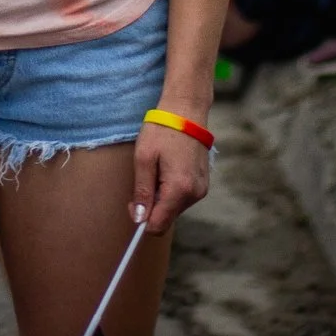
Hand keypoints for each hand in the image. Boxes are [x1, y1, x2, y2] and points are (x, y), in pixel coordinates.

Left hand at [131, 119, 209, 236]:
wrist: (187, 110)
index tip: (132, 202)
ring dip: (161, 197)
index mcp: (179, 189)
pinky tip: (167, 170)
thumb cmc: (162, 130)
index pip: (158, 225)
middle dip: (151, 207)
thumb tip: (139, 219)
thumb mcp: (144, 158)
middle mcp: (194, 194)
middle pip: (166, 218)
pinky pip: (182, 198)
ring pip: (174, 209)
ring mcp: (201, 190)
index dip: (141, 219)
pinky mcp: (203, 184)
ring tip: (157, 170)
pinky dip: (171, 191)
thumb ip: (142, 191)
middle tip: (143, 179)